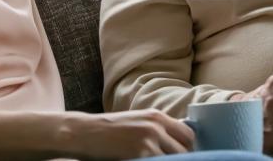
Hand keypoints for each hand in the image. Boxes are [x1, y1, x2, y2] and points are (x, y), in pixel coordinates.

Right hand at [63, 109, 193, 159]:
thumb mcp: (137, 121)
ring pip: (174, 160)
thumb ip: (156, 129)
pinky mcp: (139, 153)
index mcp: (157, 116)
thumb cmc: (109, 130)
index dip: (188, 148)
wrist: (84, 132)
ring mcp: (148, 140)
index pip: (188, 135)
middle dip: (182, 159)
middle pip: (185, 150)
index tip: (182, 156)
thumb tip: (176, 143)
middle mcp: (155, 126)